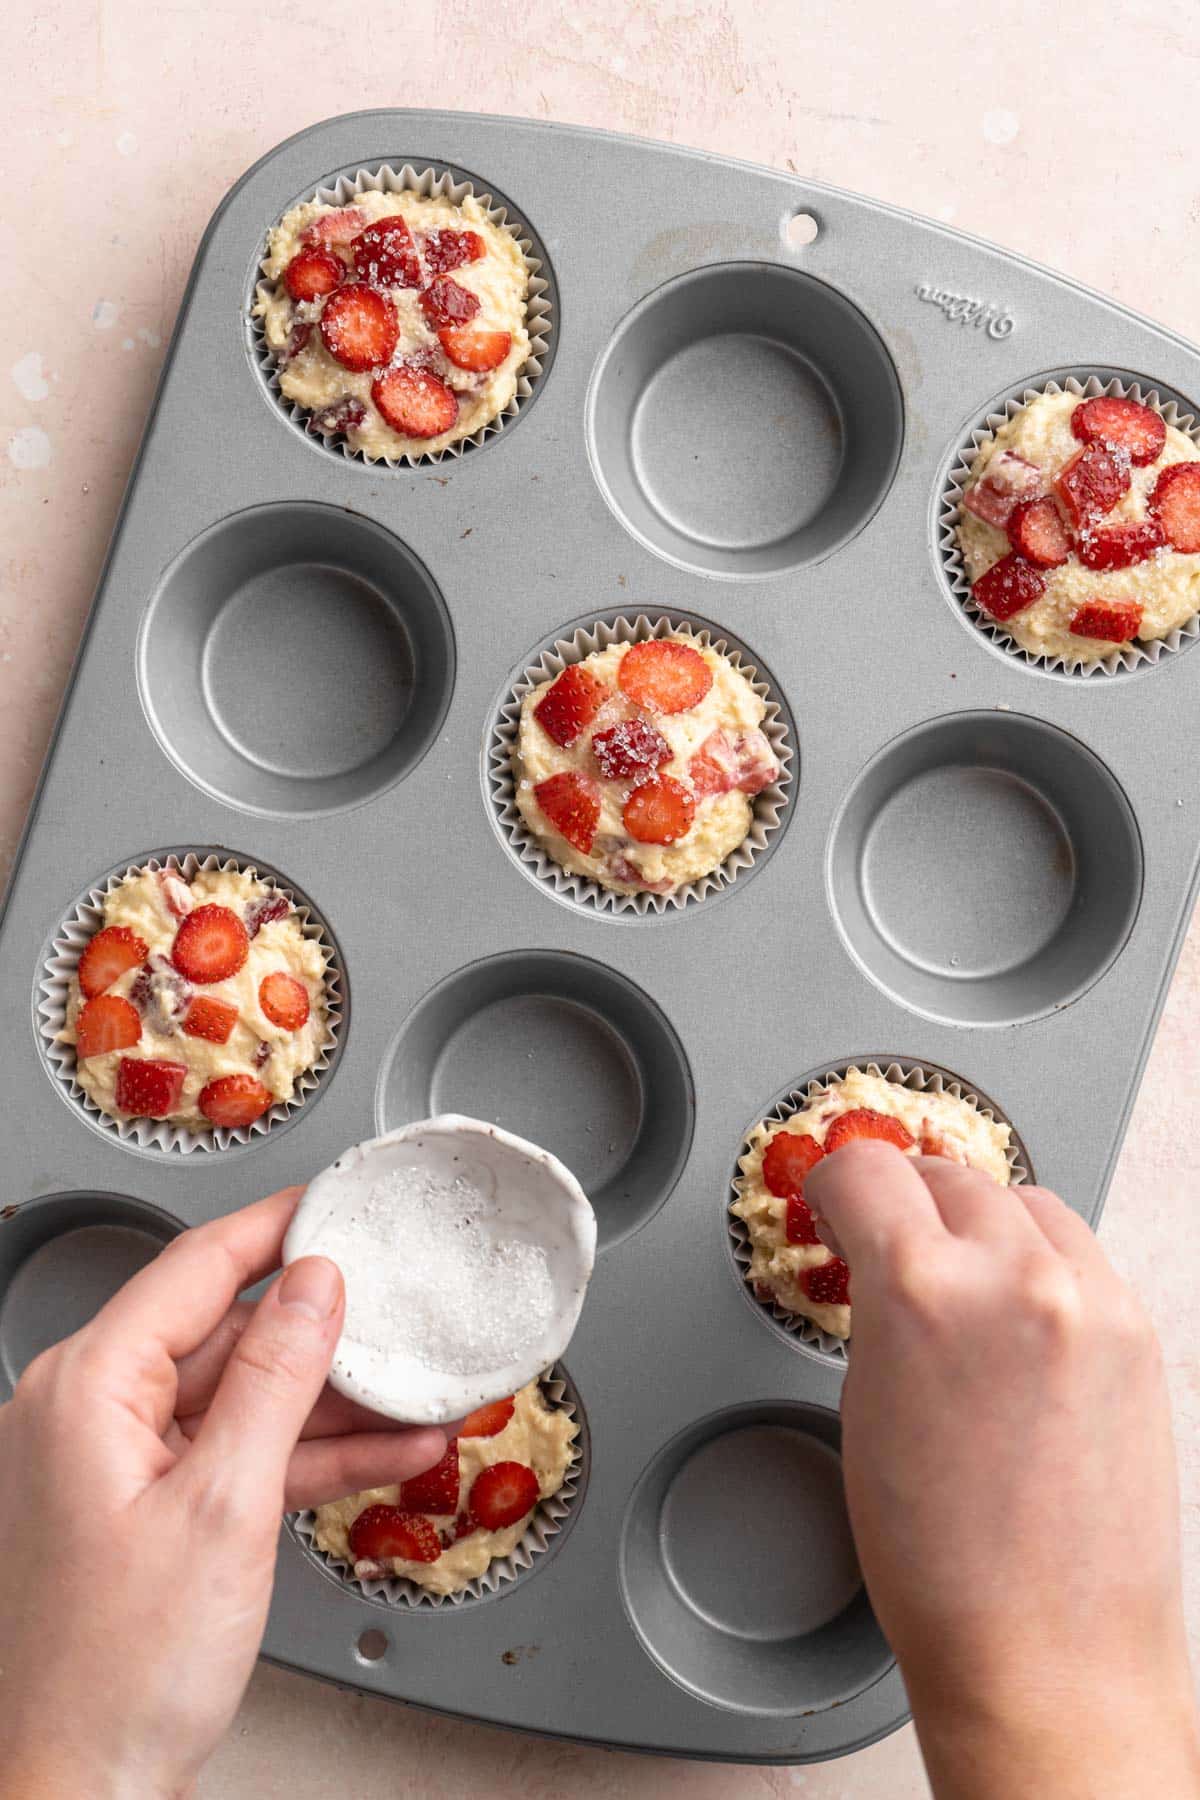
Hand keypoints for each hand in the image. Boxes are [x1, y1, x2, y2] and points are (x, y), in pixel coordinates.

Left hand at [0, 1187, 447, 1799]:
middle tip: (400, 1296)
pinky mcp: (147, 1512)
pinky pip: (239, 1454)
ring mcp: (117, 1466)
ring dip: (333, 1398)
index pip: (196, 1267)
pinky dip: (308, 1454)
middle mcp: (89, 1414)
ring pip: (243, 1396)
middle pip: (225, 1330)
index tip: (339, 1201)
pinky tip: (388, 1448)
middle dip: (324, 1325)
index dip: (278, 1226)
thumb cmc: (114, 1678)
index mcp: (85, 1388)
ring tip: (420, 1385)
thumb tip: (314, 1287)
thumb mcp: (224, 1507)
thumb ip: (276, 1381)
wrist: (76, 1796)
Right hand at [807, 1146, 1199, 1799]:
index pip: (866, 1169)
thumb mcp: (863, 1406)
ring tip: (953, 1278)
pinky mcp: (1138, 1332)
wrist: (1048, 1653)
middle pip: (945, 1173)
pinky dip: (1038, 1262)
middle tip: (882, 1237)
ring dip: (978, 1221)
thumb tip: (879, 1249)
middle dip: (904, 1201)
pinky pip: (1076, 1252)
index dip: (834, 1180)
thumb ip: (876, 1302)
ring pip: (1021, 1199)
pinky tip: (1012, 1314)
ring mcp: (1092, 1302)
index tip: (832, 1196)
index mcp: (924, 1291)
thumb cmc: (945, 1564)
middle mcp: (1018, 1278)